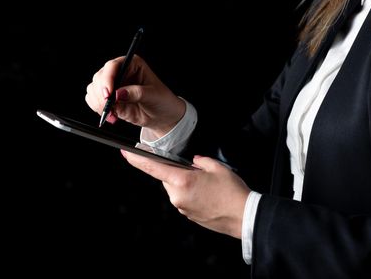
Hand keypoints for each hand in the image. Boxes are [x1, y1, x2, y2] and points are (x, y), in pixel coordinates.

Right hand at [86, 55, 185, 136]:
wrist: (162, 116)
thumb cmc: (162, 101)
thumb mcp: (153, 95)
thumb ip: (136, 93)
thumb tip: (119, 94)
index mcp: (132, 64)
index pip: (113, 66)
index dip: (107, 79)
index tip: (108, 94)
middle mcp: (120, 73)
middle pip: (99, 77)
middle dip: (101, 94)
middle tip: (109, 107)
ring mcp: (113, 86)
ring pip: (93, 89)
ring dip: (99, 103)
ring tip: (113, 113)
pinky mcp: (109, 98)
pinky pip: (94, 100)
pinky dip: (98, 109)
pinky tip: (111, 115)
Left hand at [120, 151, 250, 238]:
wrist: (244, 216)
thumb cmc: (232, 192)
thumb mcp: (217, 167)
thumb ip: (200, 161)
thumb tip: (194, 161)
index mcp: (183, 181)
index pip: (153, 168)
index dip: (137, 160)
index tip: (126, 153)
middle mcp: (178, 196)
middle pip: (168, 178)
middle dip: (179, 173)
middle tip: (198, 172)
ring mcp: (182, 208)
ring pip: (177, 189)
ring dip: (187, 184)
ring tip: (208, 186)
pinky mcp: (189, 215)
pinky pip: (184, 199)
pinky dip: (192, 194)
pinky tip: (208, 195)